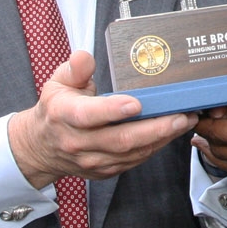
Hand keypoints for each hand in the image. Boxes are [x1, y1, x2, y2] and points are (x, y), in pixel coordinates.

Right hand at [7, 50, 196, 187]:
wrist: (41, 146)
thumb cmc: (55, 110)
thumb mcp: (58, 82)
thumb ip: (75, 68)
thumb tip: (84, 56)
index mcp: (65, 115)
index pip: (88, 116)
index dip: (112, 111)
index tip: (135, 104)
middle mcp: (79, 142)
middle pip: (121, 139)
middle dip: (156, 128)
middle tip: (181, 115)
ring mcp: (93, 160)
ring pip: (132, 153)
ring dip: (162, 138)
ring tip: (185, 121)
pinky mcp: (105, 170)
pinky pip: (134, 161)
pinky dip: (154, 147)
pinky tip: (170, 133)